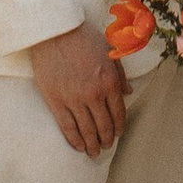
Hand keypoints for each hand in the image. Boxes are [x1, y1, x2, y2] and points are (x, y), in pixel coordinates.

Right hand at [26, 23, 129, 158]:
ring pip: (87, 130)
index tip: (118, 134)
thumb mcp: (108, 52)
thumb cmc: (82, 37)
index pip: (118, 112)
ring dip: (92, 144)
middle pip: (104, 125)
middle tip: (106, 146)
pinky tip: (79, 146)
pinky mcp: (56, 101)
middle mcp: (94, 94)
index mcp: (109, 81)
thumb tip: (129, 91)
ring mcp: (74, 99)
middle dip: (107, 139)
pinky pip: (67, 127)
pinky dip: (75, 140)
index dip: (119, 127)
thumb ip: (119, 74)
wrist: (54, 31)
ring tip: (94, 152)